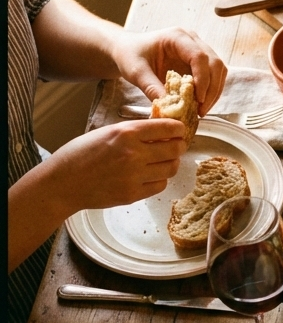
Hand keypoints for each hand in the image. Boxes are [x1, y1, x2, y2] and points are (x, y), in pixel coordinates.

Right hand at [47, 120, 187, 212]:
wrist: (62, 183)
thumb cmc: (80, 154)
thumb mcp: (107, 132)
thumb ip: (134, 132)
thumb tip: (160, 131)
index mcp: (126, 133)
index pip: (168, 128)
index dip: (178, 128)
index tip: (180, 130)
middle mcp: (133, 154)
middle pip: (175, 149)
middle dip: (179, 146)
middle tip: (176, 146)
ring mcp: (134, 176)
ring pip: (171, 168)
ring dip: (170, 163)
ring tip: (162, 161)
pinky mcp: (133, 194)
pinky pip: (160, 185)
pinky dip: (159, 179)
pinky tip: (150, 175)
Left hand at [111, 27, 226, 113]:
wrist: (129, 49)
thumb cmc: (131, 55)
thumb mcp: (136, 71)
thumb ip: (151, 87)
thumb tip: (169, 107)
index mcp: (177, 36)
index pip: (199, 56)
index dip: (202, 79)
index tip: (198, 99)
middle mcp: (192, 40)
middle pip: (215, 63)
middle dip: (211, 89)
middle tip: (201, 110)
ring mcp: (199, 49)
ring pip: (219, 70)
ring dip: (214, 92)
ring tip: (201, 110)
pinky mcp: (200, 62)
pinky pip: (213, 76)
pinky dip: (210, 92)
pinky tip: (200, 104)